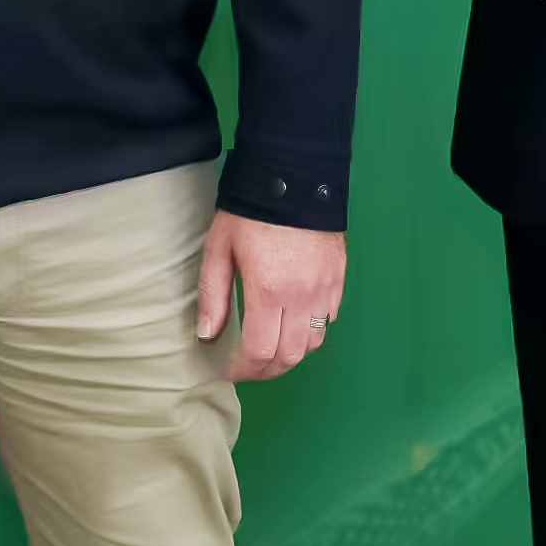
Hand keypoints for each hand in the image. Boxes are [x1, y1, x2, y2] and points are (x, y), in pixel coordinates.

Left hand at [195, 212, 346, 382]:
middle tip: (247, 367)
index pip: (259, 352)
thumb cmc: (251, 210)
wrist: (295, 175)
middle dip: (265, 370)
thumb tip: (207, 334)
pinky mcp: (338, 279)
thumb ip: (213, 294)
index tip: (228, 369)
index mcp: (269, 291)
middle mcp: (302, 297)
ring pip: (313, 343)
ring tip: (269, 350)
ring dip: (291, 355)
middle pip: (289, 356)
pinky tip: (294, 324)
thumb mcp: (219, 248)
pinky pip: (329, 320)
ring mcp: (325, 289)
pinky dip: (312, 332)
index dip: (242, 369)